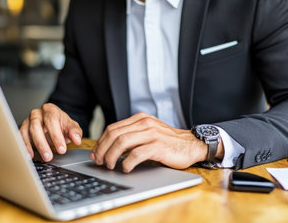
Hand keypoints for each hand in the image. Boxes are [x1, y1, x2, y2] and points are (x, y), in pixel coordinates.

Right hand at [20, 103, 81, 160]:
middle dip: (43, 143)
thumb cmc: (61, 124)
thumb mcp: (71, 126)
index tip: (61, 149)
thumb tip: (77, 139)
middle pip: (36, 126)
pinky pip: (21, 137)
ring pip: (27, 132)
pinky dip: (25, 147)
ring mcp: (28, 120)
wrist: (53, 123)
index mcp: (50, 110)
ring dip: (33, 146)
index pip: (52, 120)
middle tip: (49, 156)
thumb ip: (75, 132)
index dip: (56, 136)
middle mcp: (37, 113)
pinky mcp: (23, 128)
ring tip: (41, 157)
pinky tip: (29, 155)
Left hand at [90, 112, 215, 172]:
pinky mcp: (158, 146)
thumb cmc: (169, 142)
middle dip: (102, 150)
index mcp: (140, 119)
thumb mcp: (149, 132)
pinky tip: (126, 168)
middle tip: (100, 162)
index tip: (96, 154)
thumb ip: (132, 135)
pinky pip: (136, 154)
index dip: (100, 142)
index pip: (112, 128)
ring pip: (122, 143)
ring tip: (110, 166)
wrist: (192, 145)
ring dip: (111, 156)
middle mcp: (144, 124)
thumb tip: (109, 148)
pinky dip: (127, 163)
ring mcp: (152, 134)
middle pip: (114, 135)